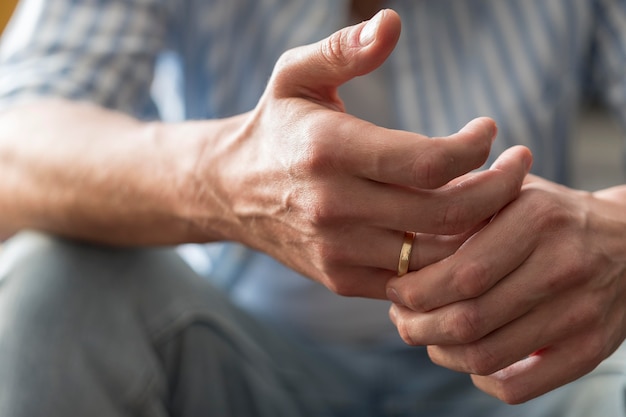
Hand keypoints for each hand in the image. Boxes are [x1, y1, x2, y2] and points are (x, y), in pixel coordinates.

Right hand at [190, 10, 531, 297]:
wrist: (230, 190)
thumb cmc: (275, 127)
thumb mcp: (295, 75)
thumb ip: (343, 48)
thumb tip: (393, 22)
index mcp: (328, 151)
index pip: (428, 162)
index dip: (475, 148)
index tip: (489, 130)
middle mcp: (332, 206)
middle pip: (444, 214)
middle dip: (498, 191)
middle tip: (519, 167)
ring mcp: (336, 249)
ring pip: (434, 256)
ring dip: (477, 230)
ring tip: (494, 198)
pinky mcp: (339, 278)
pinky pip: (410, 281)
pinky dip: (443, 260)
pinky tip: (455, 231)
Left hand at [387, 174, 625, 402]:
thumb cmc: (551, 216)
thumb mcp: (512, 191)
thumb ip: (464, 202)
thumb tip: (403, 230)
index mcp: (537, 220)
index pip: (462, 273)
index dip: (416, 290)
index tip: (394, 288)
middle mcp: (562, 267)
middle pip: (468, 319)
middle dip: (417, 325)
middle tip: (400, 316)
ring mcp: (579, 314)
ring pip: (486, 356)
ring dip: (439, 353)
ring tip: (424, 334)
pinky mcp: (589, 350)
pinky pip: (519, 387)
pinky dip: (480, 380)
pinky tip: (465, 359)